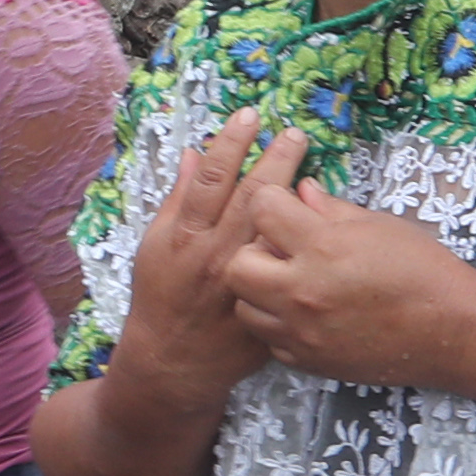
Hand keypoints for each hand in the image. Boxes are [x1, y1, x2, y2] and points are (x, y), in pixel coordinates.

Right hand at [116, 111, 290, 406]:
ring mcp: (244, 282)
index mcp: (185, 236)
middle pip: (251, 197)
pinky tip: (320, 218)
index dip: (231, 142)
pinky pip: (291, 268)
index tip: (250, 114)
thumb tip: (190, 153)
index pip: (210, 177)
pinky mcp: (266, 304)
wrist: (175, 361)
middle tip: (296, 133)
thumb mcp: (156, 245)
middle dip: (275, 160)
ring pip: (276, 229)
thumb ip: (177, 200)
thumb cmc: (161, 296)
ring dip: (295, 194)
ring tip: (312, 165)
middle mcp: (216, 254)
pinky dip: (304, 241)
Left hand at [213, 155, 475, 394]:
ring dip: (260, 290)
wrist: (452, 331)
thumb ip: (330, 208)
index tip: (286, 207)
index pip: (261, 207)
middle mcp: (303, 291)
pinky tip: (304, 313)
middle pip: (237, 264)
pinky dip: (279, 324)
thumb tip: (300, 191)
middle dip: (254, 250)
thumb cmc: (422, 270)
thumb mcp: (378, 225)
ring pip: (244, 307)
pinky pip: (268, 340)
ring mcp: (302, 332)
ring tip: (291, 283)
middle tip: (283, 250)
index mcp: (323, 247)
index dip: (272, 201)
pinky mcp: (308, 361)